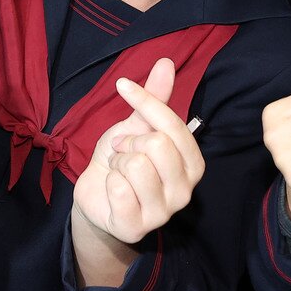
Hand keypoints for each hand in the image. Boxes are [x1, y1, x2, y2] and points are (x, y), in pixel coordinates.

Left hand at [72, 60, 204, 250]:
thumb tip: (166, 62)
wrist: (97, 196)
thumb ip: (155, 98)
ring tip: (118, 170)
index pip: (172, 124)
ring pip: (136, 166)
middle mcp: (186, 190)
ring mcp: (163, 213)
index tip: (122, 85)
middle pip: (156, 145)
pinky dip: (108, 182)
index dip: (144, 100)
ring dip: (117, 163)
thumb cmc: (123, 159)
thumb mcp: (137, 126)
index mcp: (193, 163)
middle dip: (128, 141)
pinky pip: (119, 189)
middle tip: (122, 150)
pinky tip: (112, 190)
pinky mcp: (136, 228)